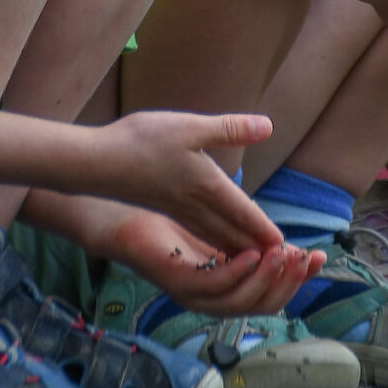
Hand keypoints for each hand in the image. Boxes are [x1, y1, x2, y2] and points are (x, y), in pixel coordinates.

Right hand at [95, 111, 283, 249]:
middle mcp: (199, 206)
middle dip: (261, 249)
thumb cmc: (142, 142)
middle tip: (282, 262)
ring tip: (259, 256)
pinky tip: (221, 240)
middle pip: (237, 235)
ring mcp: (181, 211)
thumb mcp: (189, 127)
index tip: (290, 250)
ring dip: (242, 248)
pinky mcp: (168, 209)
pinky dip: (220, 241)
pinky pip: (204, 233)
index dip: (269, 232)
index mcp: (209, 187)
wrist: (98, 164)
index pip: (247, 216)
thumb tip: (268, 126)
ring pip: (220, 238)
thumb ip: (229, 129)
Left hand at [106, 209, 325, 316]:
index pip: (272, 295)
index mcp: (228, 289)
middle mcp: (214, 299)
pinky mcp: (177, 283)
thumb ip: (248, 238)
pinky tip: (251, 254)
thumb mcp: (219, 231)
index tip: (318, 258)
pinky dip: (236, 273)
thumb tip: (283, 237)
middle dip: (289, 283)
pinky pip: (213, 287)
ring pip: (241, 301)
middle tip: (305, 258)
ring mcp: (195, 295)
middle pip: (263, 305)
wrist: (126, 220)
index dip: (298, 280)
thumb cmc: (170, 227)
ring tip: (281, 255)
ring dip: (267, 279)